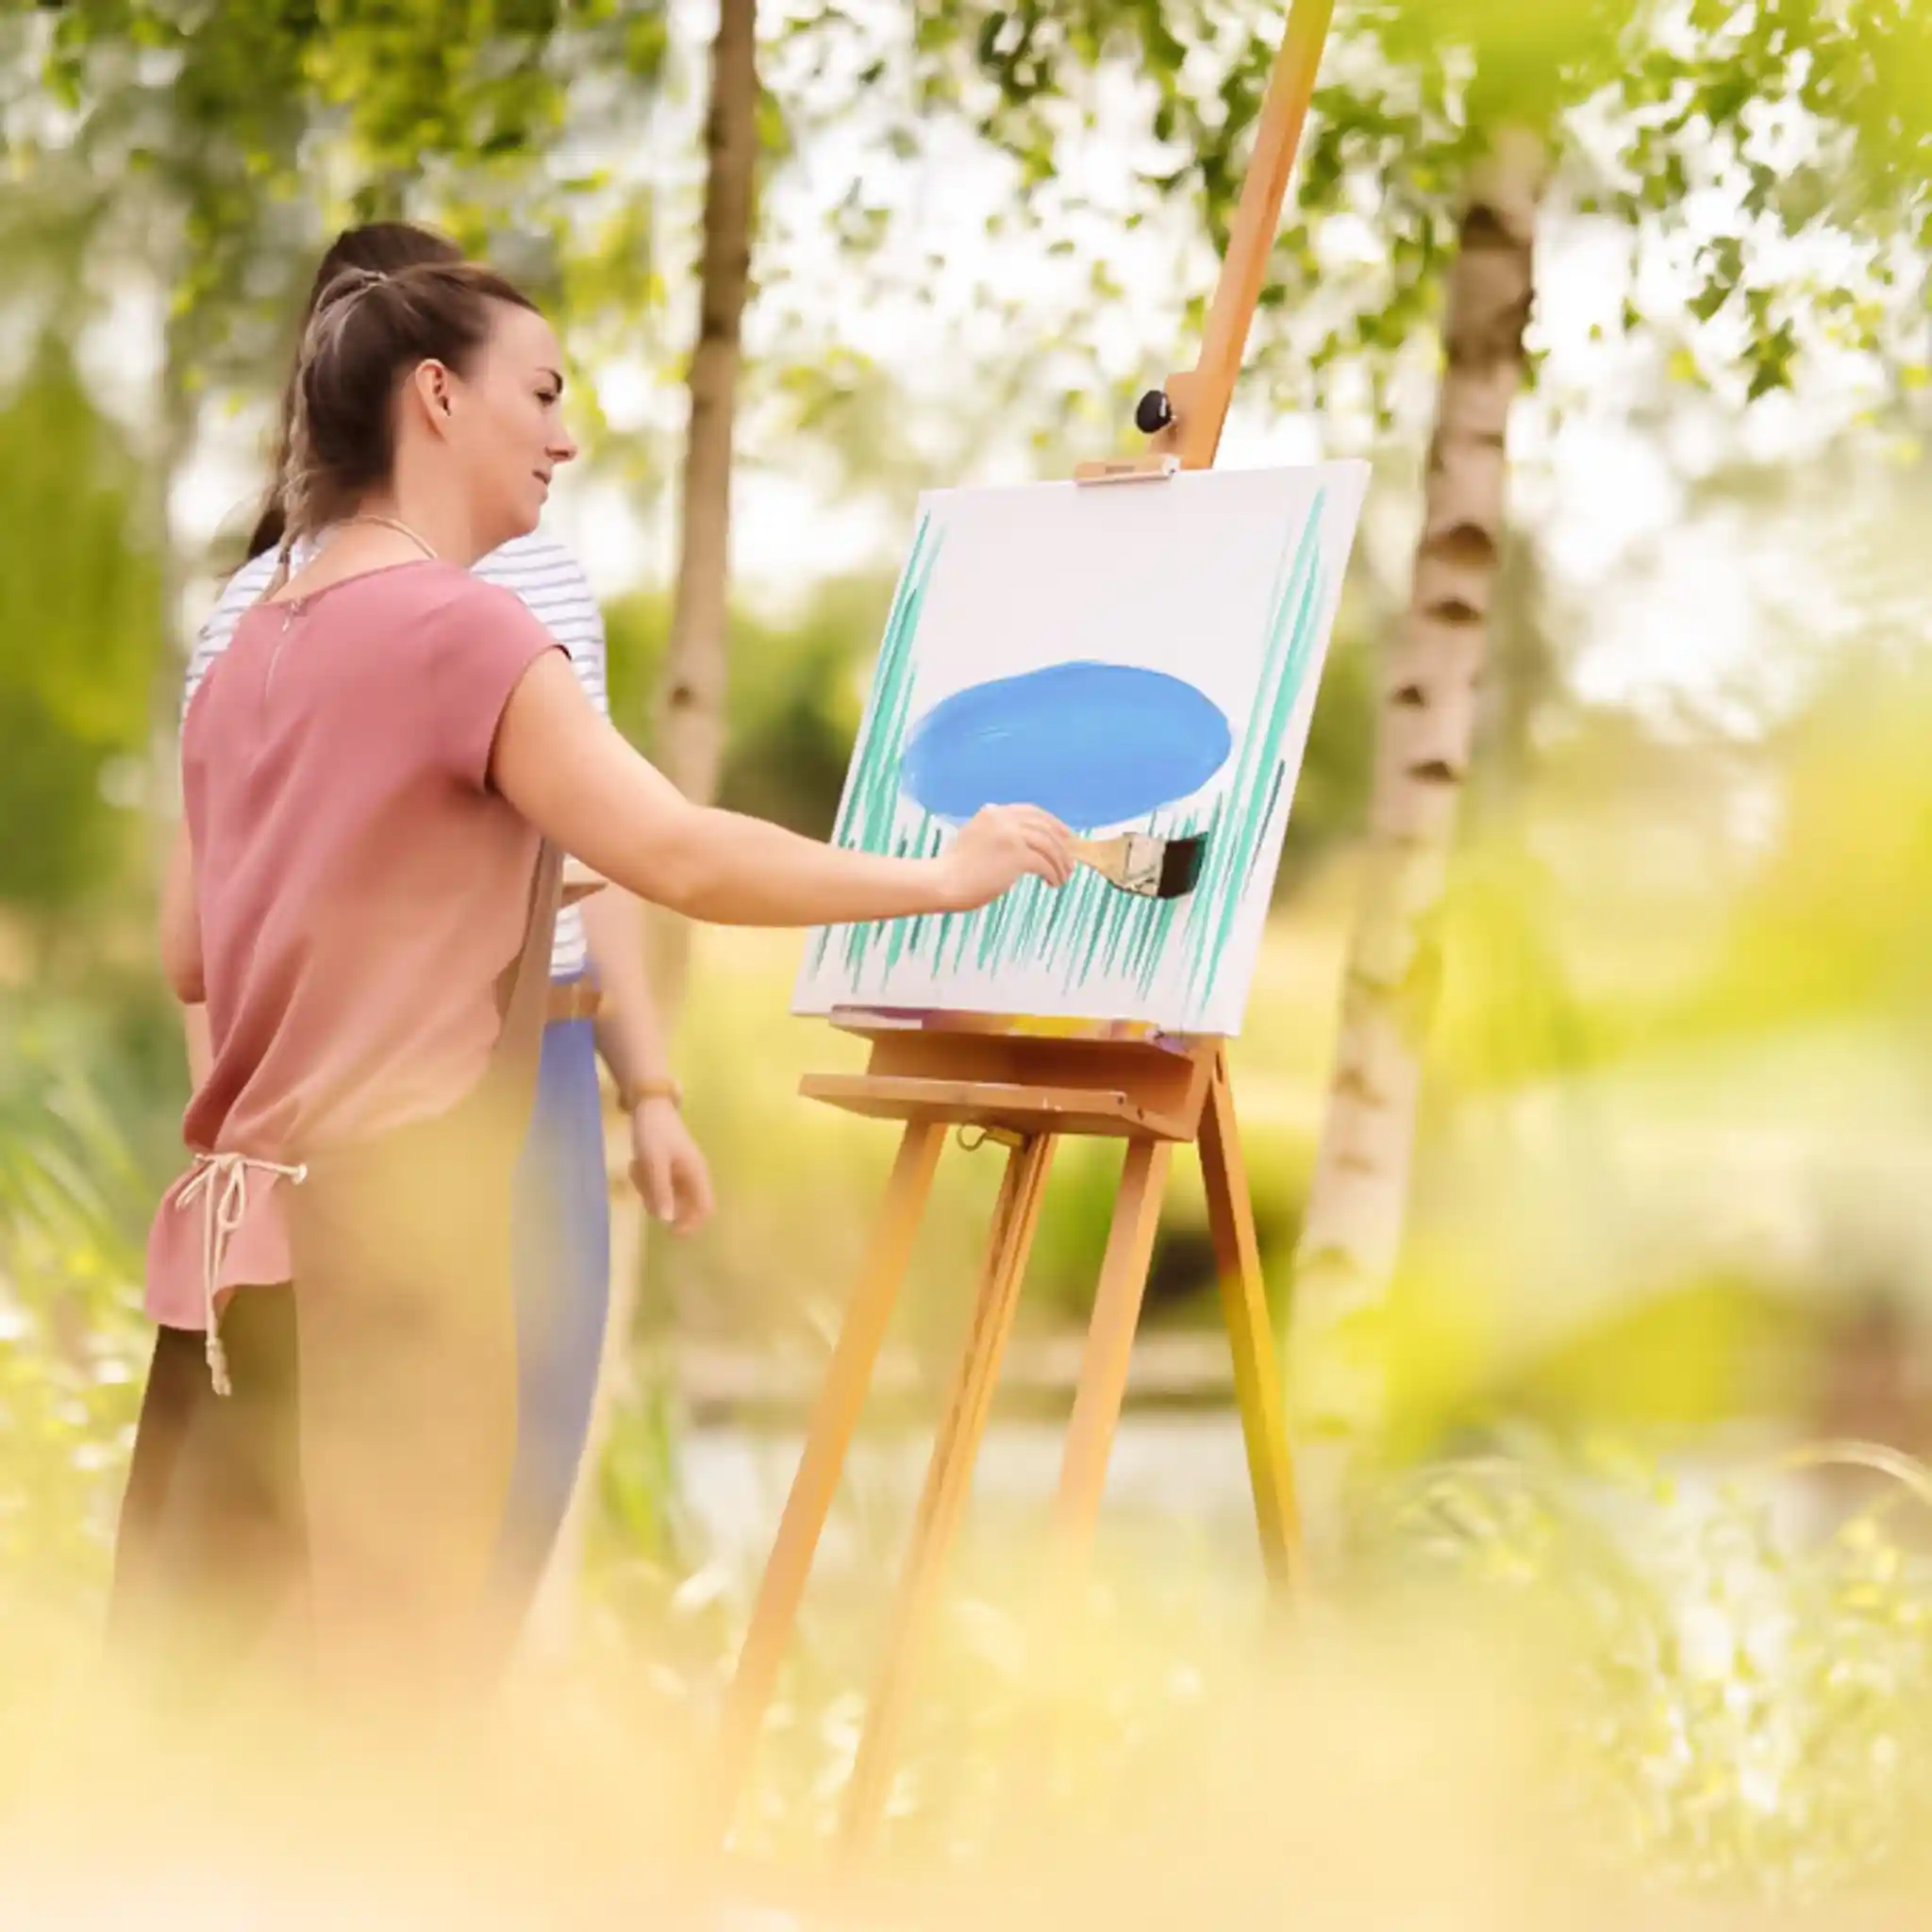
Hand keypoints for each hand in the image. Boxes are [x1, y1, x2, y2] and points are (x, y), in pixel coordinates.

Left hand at [628, 1099, 713, 1235]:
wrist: (648, 1105)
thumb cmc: (654, 1133)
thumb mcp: (654, 1163)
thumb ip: (661, 1191)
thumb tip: (667, 1221)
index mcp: (696, 1174)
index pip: (705, 1209)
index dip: (691, 1224)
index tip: (669, 1231)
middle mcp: (693, 1175)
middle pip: (682, 1205)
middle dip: (659, 1202)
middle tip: (642, 1186)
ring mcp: (681, 1171)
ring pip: (667, 1196)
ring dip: (649, 1190)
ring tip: (636, 1169)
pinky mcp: (669, 1167)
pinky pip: (660, 1185)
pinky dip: (646, 1181)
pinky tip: (635, 1165)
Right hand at [935, 805, 1075, 911]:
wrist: (942, 882)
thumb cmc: (956, 869)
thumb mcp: (976, 839)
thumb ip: (996, 833)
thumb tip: (1022, 843)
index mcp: (994, 812)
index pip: (1032, 812)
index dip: (1053, 824)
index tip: (1065, 837)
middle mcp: (1003, 818)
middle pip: (1045, 827)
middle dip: (1063, 844)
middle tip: (1070, 861)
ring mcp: (1010, 835)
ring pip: (1049, 846)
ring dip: (1061, 863)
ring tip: (1063, 877)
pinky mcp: (1015, 855)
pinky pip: (1045, 864)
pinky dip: (1053, 874)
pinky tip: (1053, 883)